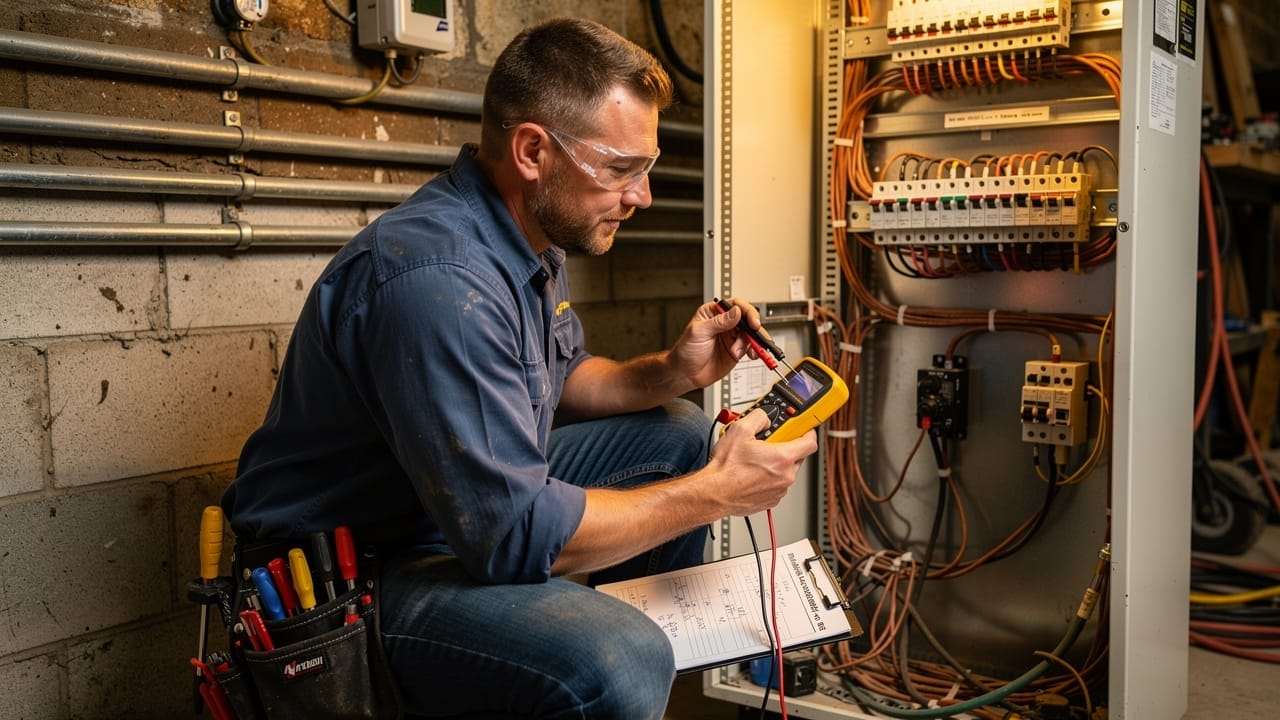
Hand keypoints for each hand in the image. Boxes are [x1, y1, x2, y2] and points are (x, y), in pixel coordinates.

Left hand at [667, 298, 772, 389]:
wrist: (685, 374)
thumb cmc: (685, 351)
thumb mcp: (698, 333)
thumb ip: (718, 322)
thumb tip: (736, 312)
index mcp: (713, 313)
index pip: (735, 305)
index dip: (746, 311)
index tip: (752, 321)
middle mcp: (725, 323)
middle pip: (747, 318)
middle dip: (753, 327)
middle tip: (755, 336)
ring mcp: (732, 337)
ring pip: (751, 333)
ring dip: (751, 342)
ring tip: (740, 351)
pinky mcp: (736, 350)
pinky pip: (751, 347)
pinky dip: (754, 350)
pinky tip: (751, 354)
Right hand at [702, 409, 817, 516]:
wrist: (714, 493)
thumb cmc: (725, 469)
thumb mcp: (739, 430)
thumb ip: (759, 418)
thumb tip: (764, 418)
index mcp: (783, 457)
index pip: (810, 442)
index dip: (808, 432)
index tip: (803, 430)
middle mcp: (785, 476)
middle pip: (797, 457)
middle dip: (785, 448)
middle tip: (769, 444)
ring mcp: (779, 490)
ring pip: (786, 472)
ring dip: (776, 464)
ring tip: (755, 461)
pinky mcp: (771, 500)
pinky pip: (776, 485)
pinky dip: (768, 478)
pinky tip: (752, 474)